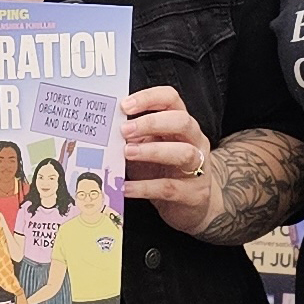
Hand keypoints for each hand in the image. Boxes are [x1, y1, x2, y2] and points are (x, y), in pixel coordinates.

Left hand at [121, 85, 216, 235]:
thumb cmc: (164, 171)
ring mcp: (199, 167)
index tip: (124, 106)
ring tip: (127, 153)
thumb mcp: (148, 148)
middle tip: (125, 130)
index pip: (171, 99)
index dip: (149, 98)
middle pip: (182, 121)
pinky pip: (170, 188)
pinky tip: (126, 187)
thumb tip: (104, 131)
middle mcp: (195, 141)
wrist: (189, 205)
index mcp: (181, 124)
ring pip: (184, 153)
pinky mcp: (195, 193)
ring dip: (153, 151)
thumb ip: (133, 137)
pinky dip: (145, 187)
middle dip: (152, 123)